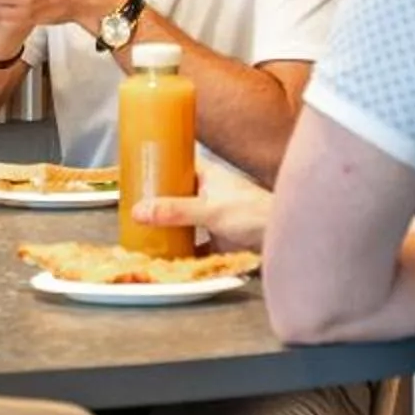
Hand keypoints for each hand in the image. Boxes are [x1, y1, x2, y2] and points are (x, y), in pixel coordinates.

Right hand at [127, 171, 273, 253]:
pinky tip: (161, 253)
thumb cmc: (254, 214)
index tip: (136, 165)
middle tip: (130, 202)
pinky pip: (192, 242)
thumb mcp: (209, 210)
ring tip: (138, 228)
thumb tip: (139, 210)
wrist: (284, 240)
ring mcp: (213, 216)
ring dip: (166, 223)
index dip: (159, 161)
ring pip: (183, 218)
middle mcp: (210, 193)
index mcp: (209, 175)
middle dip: (156, 198)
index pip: (178, 161)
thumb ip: (175, 211)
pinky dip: (178, 247)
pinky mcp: (218, 239)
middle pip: (176, 192)